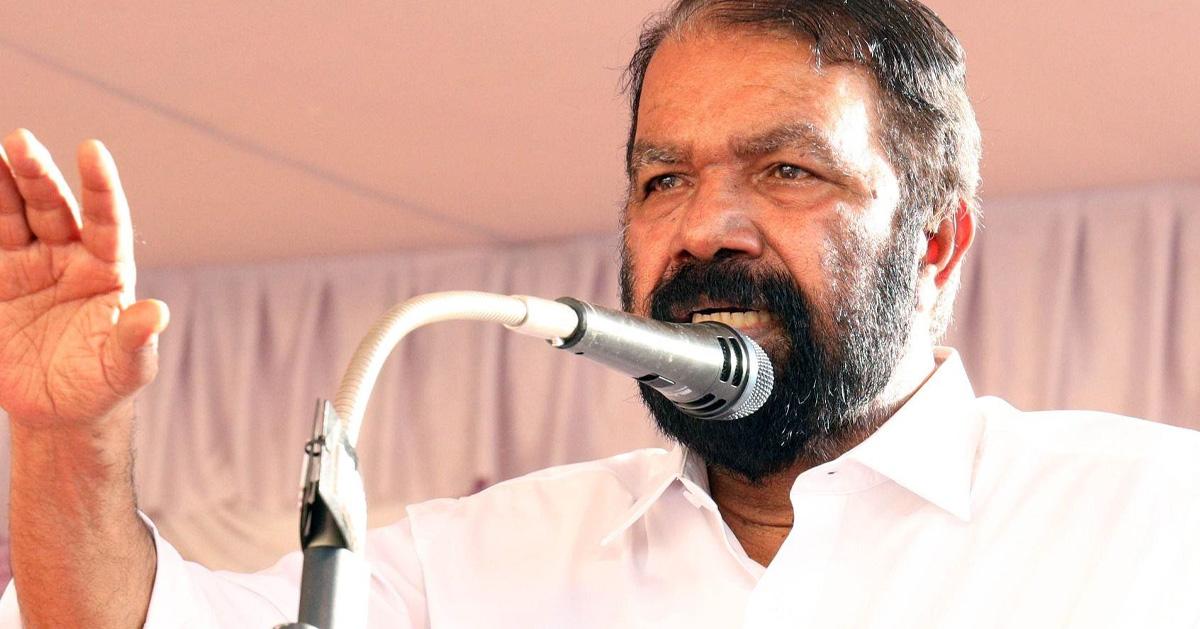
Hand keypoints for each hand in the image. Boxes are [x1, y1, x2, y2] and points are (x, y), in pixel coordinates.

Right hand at [0, 129, 167, 427]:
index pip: (108, 218)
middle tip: (19, 140)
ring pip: (13, 216)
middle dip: (37, 174)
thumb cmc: (105, 383)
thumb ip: (136, 339)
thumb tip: (157, 313)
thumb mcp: (127, 368)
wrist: (61, 409)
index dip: (100, 185)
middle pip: (53, 207)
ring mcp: (31, 265)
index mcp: (109, 268)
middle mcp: (70, 256)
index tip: (92, 149)